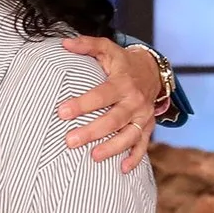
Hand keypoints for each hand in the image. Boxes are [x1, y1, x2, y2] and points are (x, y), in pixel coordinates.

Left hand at [57, 37, 161, 171]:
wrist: (152, 71)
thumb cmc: (122, 62)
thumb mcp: (107, 48)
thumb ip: (87, 45)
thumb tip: (65, 43)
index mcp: (122, 82)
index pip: (101, 95)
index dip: (82, 104)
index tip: (62, 112)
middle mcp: (135, 101)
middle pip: (114, 119)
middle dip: (92, 131)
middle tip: (70, 141)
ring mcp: (143, 116)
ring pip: (129, 135)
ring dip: (112, 148)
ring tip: (93, 157)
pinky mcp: (148, 127)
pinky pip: (143, 145)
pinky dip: (135, 158)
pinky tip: (121, 169)